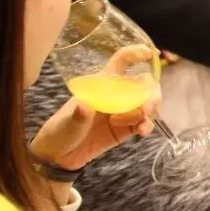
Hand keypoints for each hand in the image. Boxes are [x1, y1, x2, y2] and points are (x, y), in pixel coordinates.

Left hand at [30, 46, 158, 170]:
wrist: (57, 157)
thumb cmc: (59, 131)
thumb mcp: (66, 123)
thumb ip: (79, 115)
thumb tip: (86, 105)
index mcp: (102, 84)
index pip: (122, 62)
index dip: (136, 53)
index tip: (150, 54)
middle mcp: (117, 95)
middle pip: (144, 83)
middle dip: (151, 93)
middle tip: (146, 109)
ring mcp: (124, 111)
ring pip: (148, 102)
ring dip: (150, 110)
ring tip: (139, 124)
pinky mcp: (127, 128)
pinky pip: (145, 122)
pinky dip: (147, 125)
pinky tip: (142, 131)